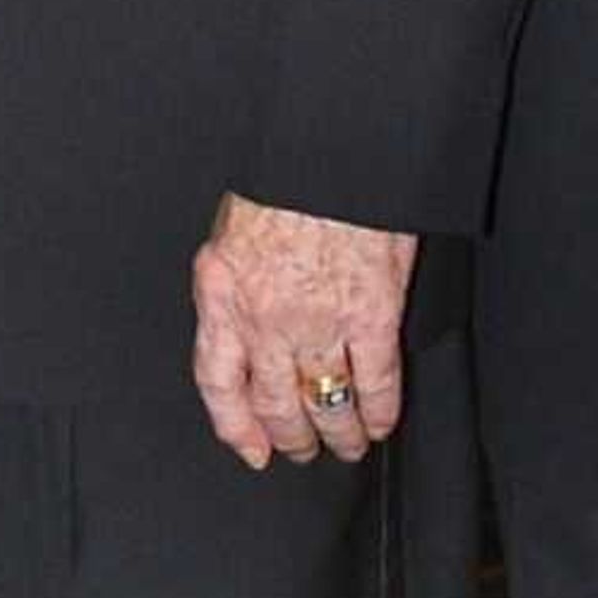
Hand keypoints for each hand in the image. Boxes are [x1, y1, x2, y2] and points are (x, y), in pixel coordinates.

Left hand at [190, 193, 418, 466]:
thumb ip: (235, 284)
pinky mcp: (372, 315)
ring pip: (325, 404)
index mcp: (221, 291)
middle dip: (291, 438)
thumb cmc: (283, 177)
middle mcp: (264, 317)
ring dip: (336, 433)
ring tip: (345, 443)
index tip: (251, 449)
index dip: (235, 427)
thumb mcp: (232, 229)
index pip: (218, 382)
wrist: (329, 148)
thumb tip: (240, 326)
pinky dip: (377, 412)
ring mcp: (319, 321)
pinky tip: (379, 423)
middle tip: (303, 449)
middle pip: (275, 404)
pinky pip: (374, 384)